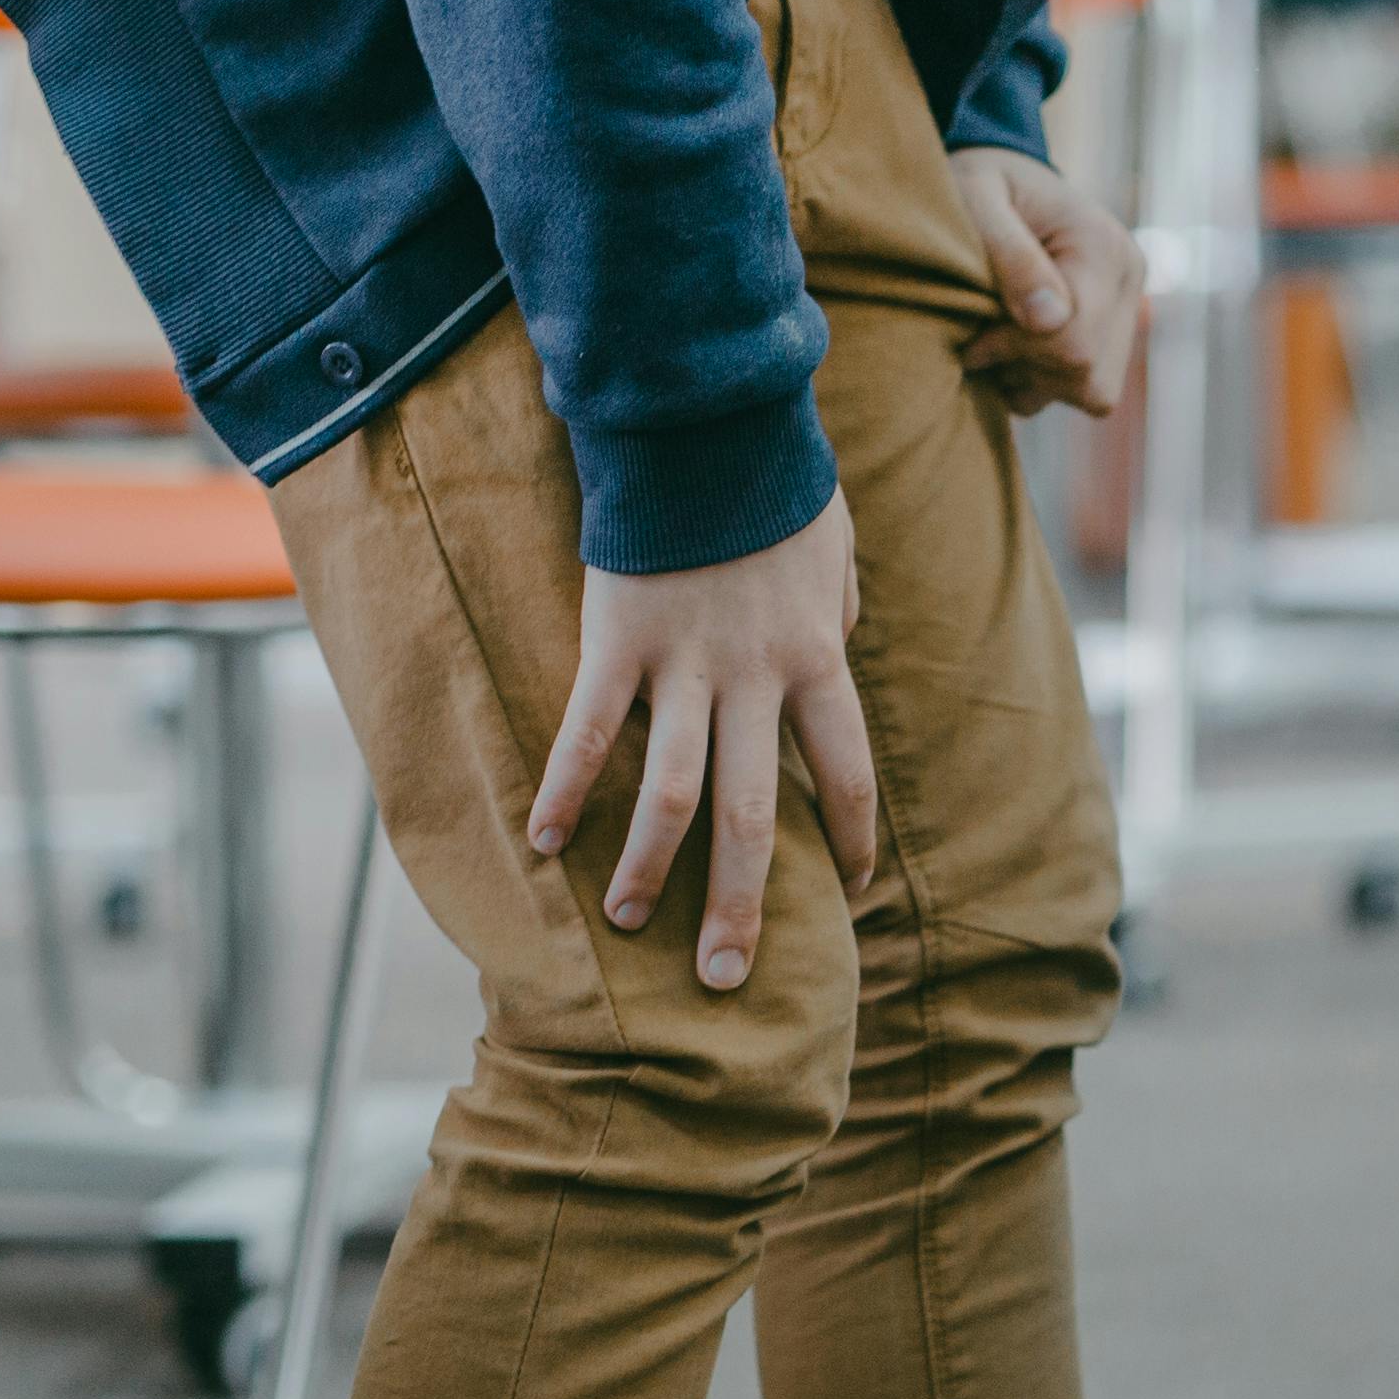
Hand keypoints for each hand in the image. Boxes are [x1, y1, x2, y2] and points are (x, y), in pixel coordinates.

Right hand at [528, 497, 883, 993]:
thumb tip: (835, 652)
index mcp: (816, 659)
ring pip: (671, 794)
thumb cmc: (773, 484)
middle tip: (725, 977)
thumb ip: (834, 616)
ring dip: (646, 868)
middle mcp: (755, 678)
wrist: (705, 421)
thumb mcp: (832, 553)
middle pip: (752, 817)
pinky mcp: (617, 640)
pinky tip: (547, 842)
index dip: (850, 836)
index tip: (851, 889)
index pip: (847, 771)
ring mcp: (683, 664)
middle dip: (739, 906)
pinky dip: (567, 791)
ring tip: (627, 921)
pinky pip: (588, 732)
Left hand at [950, 145, 1139, 418]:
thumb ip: (1008, 255)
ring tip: (997, 342)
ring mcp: (1127, 310)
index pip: (1075, 340)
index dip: (1016, 350)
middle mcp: (1129, 282)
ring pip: (1094, 391)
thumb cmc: (978, 182)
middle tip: (981, 339)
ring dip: (1035, 381)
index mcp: (1103, 247)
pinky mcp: (1114, 333)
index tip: (975, 333)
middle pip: (1089, 375)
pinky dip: (1045, 384)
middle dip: (1025, 367)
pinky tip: (1014, 352)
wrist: (1002, 176)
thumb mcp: (976, 199)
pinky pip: (1090, 391)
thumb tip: (1047, 321)